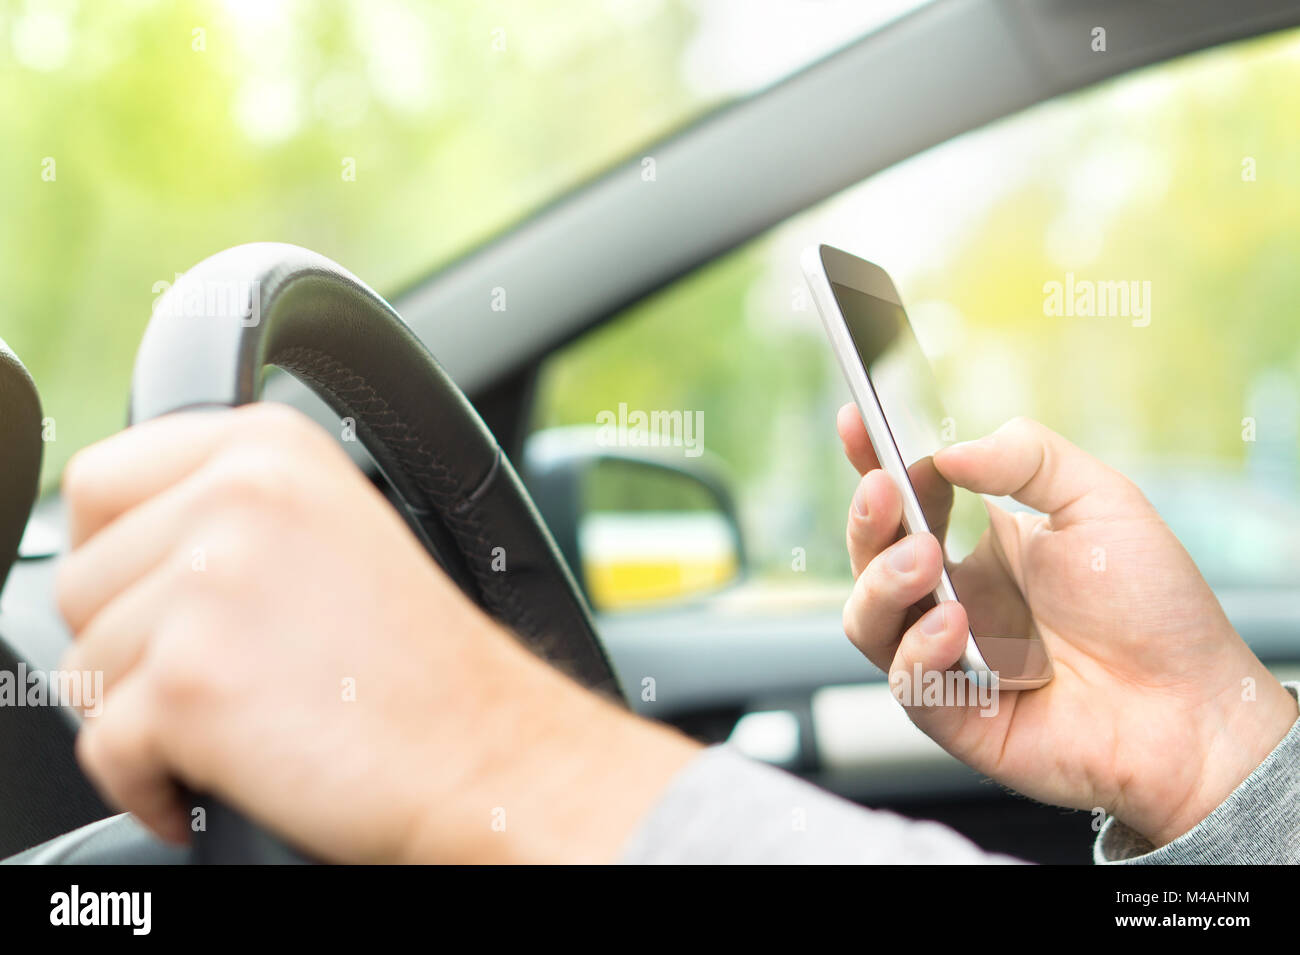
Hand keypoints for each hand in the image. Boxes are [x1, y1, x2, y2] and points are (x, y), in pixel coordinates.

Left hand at [57, 404, 696, 862]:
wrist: (488, 749)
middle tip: (217, 675)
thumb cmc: (424, 661)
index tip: (148, 600)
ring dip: (145, 716)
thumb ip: (230, 510)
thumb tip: (119, 547)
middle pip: (79, 580)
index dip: (112, 555)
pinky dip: (148, 783)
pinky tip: (215, 778)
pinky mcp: (191, 682)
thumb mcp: (338, 528)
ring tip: (239, 721)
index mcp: (270, 448)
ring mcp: (211, 586)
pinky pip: (106, 747)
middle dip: (130, 647)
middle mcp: (237, 496)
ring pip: (87, 667)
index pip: (100, 482)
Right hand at [837, 406, 1297, 845]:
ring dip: (882, 582)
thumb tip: (950, 452)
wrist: (1196, 708)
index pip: (905, 504)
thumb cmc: (1153, 608)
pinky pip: (906, 681)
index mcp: (979, 553)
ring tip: (924, 560)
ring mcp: (949, 661)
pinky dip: (919, 648)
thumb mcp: (1100, 502)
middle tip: (886, 494)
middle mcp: (953, 604)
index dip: (871, 464)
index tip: (857, 422)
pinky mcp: (954, 717)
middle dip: (866, 522)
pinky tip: (955, 624)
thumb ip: (1027, 458)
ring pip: (868, 621)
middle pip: (869, 560)